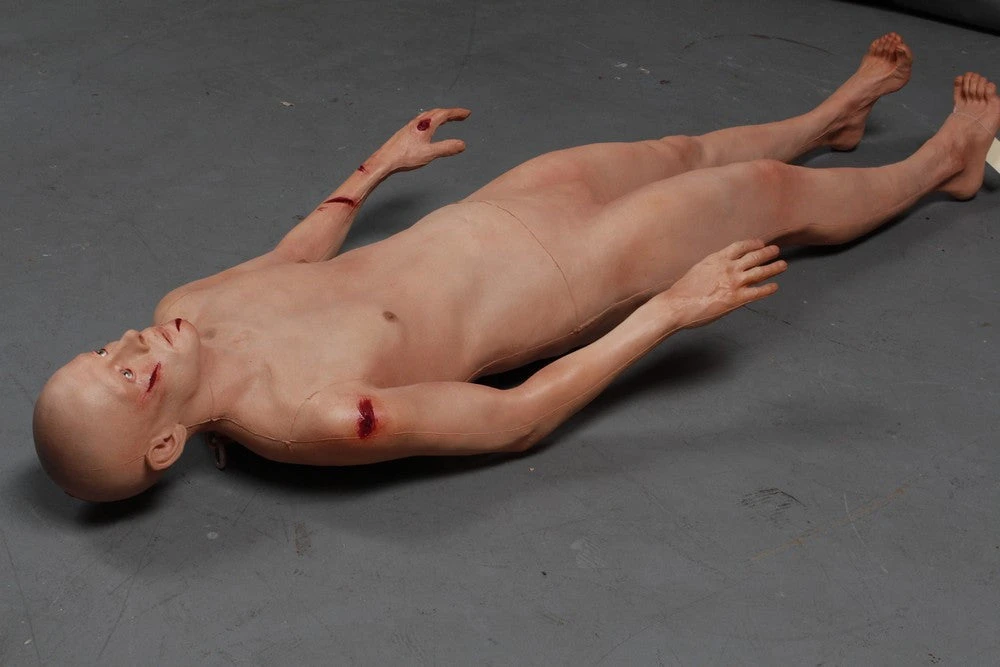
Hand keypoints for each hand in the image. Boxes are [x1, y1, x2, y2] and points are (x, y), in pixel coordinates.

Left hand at [377, 107, 470, 172]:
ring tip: (448, 118)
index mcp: (426, 126)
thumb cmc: (405, 157)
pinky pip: (422, 121)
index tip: (467, 113)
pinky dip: (431, 120)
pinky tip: (429, 127)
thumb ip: (446, 148)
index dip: (457, 113)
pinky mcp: (406, 132)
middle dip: (450, 113)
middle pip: (437, 113)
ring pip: (428, 115)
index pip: (444, 114)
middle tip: (461, 115)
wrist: (385, 160)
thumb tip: (462, 144)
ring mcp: (411, 126)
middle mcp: (418, 123)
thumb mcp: (430, 154)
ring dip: (440, 115)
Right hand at [660, 239, 786, 327]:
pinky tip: (775, 286)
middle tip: (776, 251)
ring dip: (774, 267)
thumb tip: (721, 269)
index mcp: (717, 259)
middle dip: (767, 253)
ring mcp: (734, 282)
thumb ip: (713, 267)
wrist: (676, 305)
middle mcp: (728, 268)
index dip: (753, 244)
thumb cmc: (682, 291)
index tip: (760, 243)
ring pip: (760, 272)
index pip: (740, 246)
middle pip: (754, 257)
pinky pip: (758, 292)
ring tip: (782, 265)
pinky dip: (768, 288)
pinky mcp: (736, 299)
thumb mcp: (698, 270)